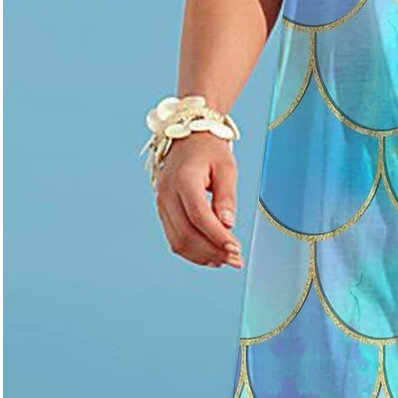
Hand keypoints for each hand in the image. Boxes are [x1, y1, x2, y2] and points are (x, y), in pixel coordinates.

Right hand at [154, 132, 242, 268]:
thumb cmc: (209, 150)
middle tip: (235, 259)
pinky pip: (174, 238)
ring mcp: (161, 204)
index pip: (199, 216)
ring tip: (225, 260)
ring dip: (202, 256)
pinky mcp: (163, 211)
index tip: (236, 249)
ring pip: (177, 241)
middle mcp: (167, 194)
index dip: (217, 236)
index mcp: (184, 180)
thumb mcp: (226, 167)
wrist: (187, 137)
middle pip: (186, 234)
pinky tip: (211, 255)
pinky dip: (192, 251)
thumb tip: (228, 224)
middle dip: (212, 251)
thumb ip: (227, 196)